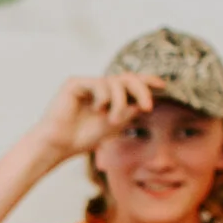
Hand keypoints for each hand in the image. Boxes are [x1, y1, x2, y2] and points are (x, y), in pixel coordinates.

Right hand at [36, 73, 158, 160]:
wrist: (59, 145)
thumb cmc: (83, 137)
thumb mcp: (115, 123)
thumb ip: (130, 108)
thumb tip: (147, 97)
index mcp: (108, 96)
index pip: (130, 83)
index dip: (147, 81)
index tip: (163, 85)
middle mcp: (98, 87)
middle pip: (127, 78)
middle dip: (141, 91)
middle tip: (147, 107)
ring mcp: (87, 84)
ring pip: (116, 82)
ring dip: (121, 101)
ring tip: (114, 119)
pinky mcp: (75, 83)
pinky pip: (99, 83)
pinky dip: (104, 97)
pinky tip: (98, 108)